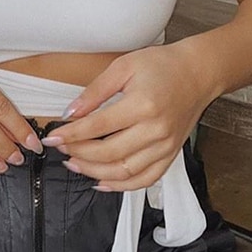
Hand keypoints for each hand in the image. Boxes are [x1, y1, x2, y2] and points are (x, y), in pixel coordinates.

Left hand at [42, 44, 214, 190]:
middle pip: (108, 153)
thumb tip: (70, 113)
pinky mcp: (171, 154)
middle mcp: (155, 130)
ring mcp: (165, 146)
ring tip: (74, 164)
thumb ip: (95, 92)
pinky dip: (121, 186)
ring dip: (94, 172)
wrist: (198, 73)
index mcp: (142, 105)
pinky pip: (144, 180)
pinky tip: (101, 181)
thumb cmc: (162, 65)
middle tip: (61, 149)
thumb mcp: (123, 67)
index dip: (71, 134)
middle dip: (78, 153)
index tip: (53, 137)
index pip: (97, 126)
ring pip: (124, 172)